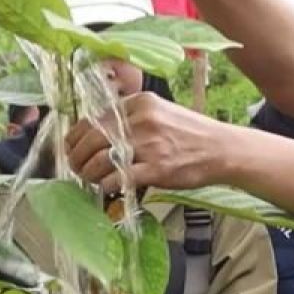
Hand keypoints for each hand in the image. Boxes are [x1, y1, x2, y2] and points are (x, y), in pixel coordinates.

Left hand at [66, 92, 228, 194]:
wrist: (222, 149)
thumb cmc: (192, 134)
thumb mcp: (161, 113)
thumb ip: (133, 119)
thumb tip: (102, 133)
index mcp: (140, 103)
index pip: (95, 118)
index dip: (77, 135)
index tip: (71, 147)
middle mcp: (142, 120)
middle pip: (93, 137)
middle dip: (77, 156)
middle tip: (75, 167)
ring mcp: (149, 145)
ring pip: (101, 159)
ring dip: (89, 173)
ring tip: (89, 179)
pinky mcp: (156, 168)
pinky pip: (119, 178)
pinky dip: (106, 185)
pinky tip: (106, 189)